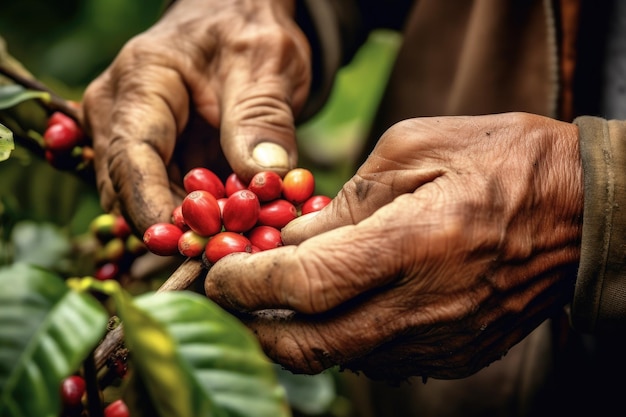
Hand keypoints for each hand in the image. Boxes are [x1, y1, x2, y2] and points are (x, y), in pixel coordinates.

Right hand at [81, 0, 309, 232]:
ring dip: (188, 227)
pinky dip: (199, 218)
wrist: (240, 23)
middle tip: (223, 252)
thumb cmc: (248, 33)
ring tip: (235, 241)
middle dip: (173, 226)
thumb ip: (262, 118)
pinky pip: (168, 199)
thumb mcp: (265, 64)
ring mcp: (135, 139)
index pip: (130, 155)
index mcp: (139, 82)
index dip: (151, 205)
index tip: (184, 243)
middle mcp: (121, 113)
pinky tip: (234, 228)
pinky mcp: (157, 159)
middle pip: (129, 187)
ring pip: (145, 201)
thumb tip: (265, 179)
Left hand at [204, 112, 583, 380]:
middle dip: (251, 328)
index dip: (246, 284)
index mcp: (415, 242)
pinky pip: (376, 361)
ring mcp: (442, 341)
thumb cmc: (504, 163)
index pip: (304, 284)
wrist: (583, 214)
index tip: (217, 273)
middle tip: (228, 300)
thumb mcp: (419, 146)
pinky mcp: (454, 356)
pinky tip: (337, 308)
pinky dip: (340, 339)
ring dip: (292, 335)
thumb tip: (293, 237)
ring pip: (338, 360)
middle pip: (309, 345)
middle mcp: (425, 306)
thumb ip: (348, 198)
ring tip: (275, 300)